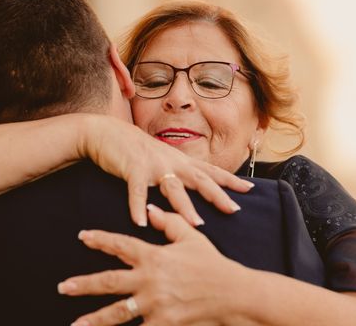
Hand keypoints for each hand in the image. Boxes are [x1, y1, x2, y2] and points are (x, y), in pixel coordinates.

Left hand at [58, 204, 248, 325]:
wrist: (231, 292)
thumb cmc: (210, 263)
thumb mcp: (191, 237)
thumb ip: (169, 222)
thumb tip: (150, 210)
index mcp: (155, 256)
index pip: (122, 245)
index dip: (101, 240)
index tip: (83, 236)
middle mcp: (150, 280)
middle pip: (110, 282)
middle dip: (84, 284)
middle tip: (63, 286)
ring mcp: (155, 305)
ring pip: (117, 313)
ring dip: (94, 319)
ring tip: (75, 325)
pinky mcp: (163, 323)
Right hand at [79, 115, 253, 226]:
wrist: (106, 132)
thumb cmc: (134, 148)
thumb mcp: (161, 157)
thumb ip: (176, 170)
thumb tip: (191, 184)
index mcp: (179, 160)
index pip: (210, 170)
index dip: (229, 179)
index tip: (249, 188)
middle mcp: (171, 161)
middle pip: (199, 180)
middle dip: (217, 195)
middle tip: (234, 209)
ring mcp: (153, 165)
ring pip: (173, 187)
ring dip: (184, 206)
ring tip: (196, 224)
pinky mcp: (132, 168)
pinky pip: (136, 191)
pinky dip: (138, 206)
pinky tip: (141, 222)